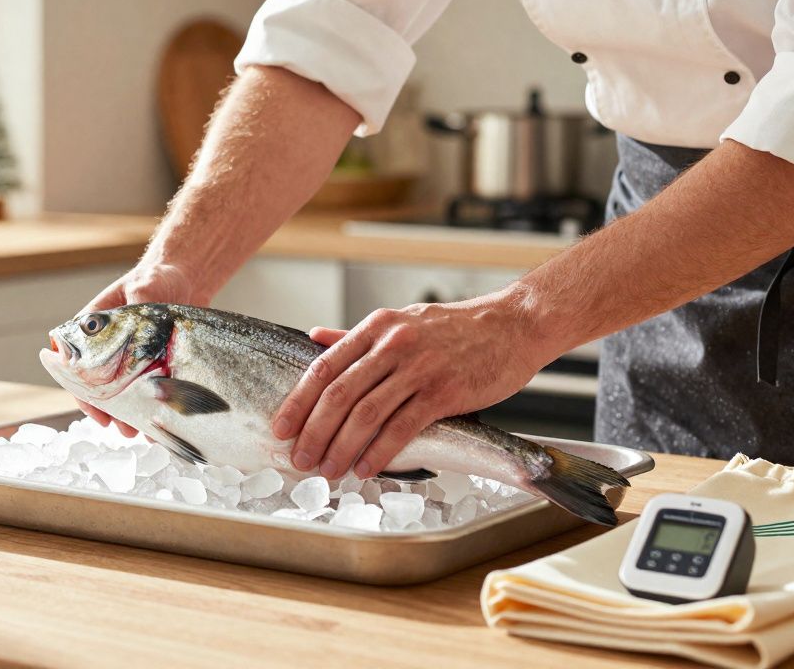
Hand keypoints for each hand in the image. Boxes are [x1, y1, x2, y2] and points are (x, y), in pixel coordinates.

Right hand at [76, 263, 206, 435]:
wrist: (184, 278)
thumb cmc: (156, 276)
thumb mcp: (144, 286)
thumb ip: (138, 299)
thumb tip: (139, 304)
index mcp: (93, 329)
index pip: (77, 366)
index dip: (83, 392)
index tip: (97, 411)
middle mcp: (108, 347)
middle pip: (100, 387)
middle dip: (110, 411)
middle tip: (122, 429)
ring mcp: (130, 358)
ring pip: (124, 394)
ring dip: (129, 415)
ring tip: (139, 433)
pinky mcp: (153, 364)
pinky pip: (148, 391)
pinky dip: (151, 408)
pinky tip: (158, 424)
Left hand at [272, 291, 551, 478]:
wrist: (513, 326)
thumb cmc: (455, 330)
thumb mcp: (401, 323)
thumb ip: (357, 337)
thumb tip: (314, 338)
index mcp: (376, 328)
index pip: (324, 367)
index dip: (298, 401)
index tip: (281, 428)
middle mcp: (392, 345)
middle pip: (339, 394)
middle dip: (314, 432)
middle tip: (300, 459)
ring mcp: (418, 367)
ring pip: (366, 413)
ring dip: (341, 448)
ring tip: (329, 471)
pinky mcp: (444, 391)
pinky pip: (402, 427)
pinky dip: (380, 451)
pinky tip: (366, 468)